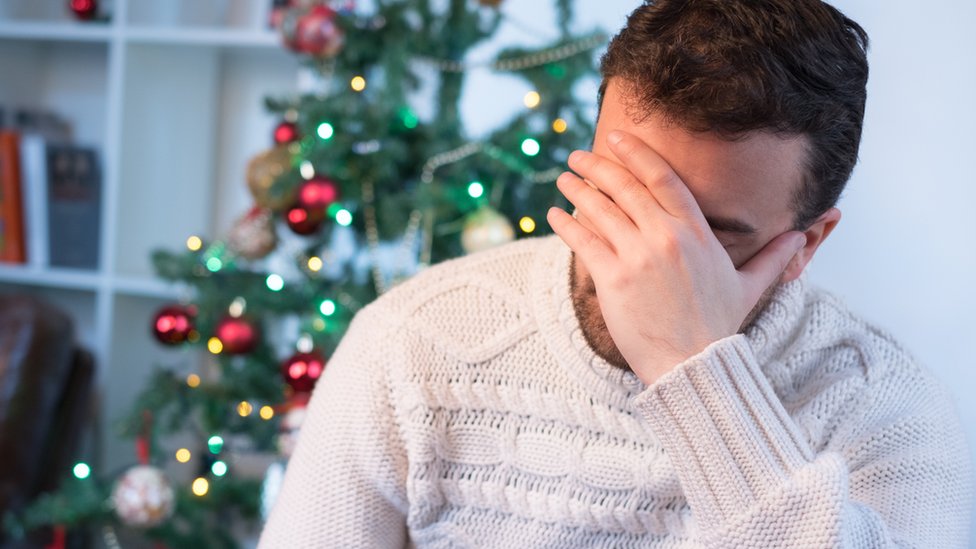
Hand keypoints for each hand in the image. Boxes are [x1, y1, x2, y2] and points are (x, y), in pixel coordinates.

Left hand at [546, 130, 805, 384]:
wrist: (693, 367)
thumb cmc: (718, 328)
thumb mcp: (750, 287)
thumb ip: (772, 257)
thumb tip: (801, 236)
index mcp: (697, 232)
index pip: (663, 177)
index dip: (636, 153)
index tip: (615, 138)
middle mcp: (667, 237)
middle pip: (626, 187)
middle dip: (598, 166)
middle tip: (578, 155)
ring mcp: (638, 257)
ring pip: (600, 209)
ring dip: (578, 189)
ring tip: (564, 178)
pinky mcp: (613, 279)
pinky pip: (583, 241)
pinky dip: (566, 224)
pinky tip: (555, 214)